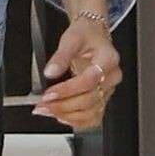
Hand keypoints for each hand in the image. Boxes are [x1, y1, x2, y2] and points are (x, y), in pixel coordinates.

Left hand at [32, 14, 120, 130]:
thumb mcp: (71, 38)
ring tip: (47, 111)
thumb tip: (50, 71)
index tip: (49, 94)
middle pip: (91, 99)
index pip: (89, 80)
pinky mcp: (103, 98)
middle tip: (43, 105)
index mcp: (108, 59)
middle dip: (64, 106)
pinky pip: (93, 117)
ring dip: (68, 116)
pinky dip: (77, 120)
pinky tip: (61, 116)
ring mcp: (108, 89)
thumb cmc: (86, 35)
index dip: (68, 90)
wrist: (93, 35)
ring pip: (93, 112)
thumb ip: (60, 56)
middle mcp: (112, 77)